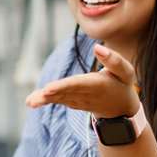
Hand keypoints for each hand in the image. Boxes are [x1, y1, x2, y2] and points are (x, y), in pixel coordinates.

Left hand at [25, 44, 139, 118]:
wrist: (120, 109)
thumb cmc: (122, 84)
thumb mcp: (125, 72)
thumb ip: (113, 60)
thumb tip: (97, 47)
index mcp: (98, 85)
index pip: (79, 84)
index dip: (65, 86)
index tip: (50, 87)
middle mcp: (86, 94)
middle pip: (67, 92)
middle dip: (54, 93)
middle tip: (41, 93)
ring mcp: (78, 100)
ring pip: (60, 98)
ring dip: (45, 99)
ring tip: (31, 102)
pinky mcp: (72, 102)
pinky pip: (58, 101)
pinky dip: (45, 101)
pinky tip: (31, 102)